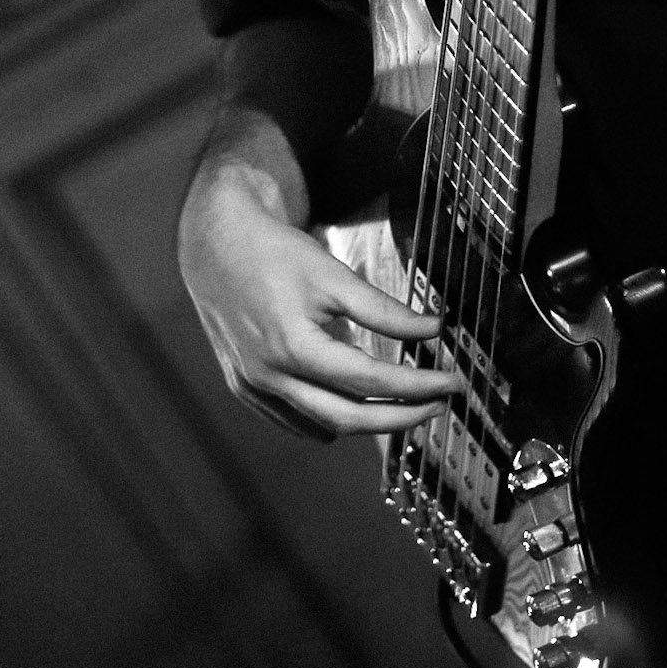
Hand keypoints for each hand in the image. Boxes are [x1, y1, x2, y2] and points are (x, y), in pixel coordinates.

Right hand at [177, 156, 458, 440]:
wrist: (215, 243)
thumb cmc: (274, 252)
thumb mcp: (332, 274)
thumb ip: (384, 309)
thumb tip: (433, 329)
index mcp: (294, 347)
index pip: (371, 380)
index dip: (418, 385)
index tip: (451, 383)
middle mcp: (271, 375)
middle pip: (350, 417)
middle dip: (402, 417)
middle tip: (438, 406)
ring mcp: (254, 385)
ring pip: (322, 425)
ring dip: (367, 423)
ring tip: (403, 406)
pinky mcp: (243, 385)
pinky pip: (292, 420)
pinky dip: (325, 421)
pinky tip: (348, 411)